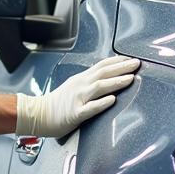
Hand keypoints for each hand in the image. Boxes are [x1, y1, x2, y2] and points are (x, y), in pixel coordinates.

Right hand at [15, 55, 139, 137]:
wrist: (37, 114)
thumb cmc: (55, 104)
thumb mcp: (72, 86)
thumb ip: (88, 82)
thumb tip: (105, 78)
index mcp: (81, 79)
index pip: (102, 65)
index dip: (117, 61)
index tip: (131, 58)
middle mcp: (80, 86)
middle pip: (104, 73)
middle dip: (122, 67)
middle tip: (137, 64)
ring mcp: (78, 99)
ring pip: (99, 87)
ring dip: (116, 82)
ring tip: (130, 78)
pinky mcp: (75, 113)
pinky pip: (90, 108)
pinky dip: (102, 103)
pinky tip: (112, 100)